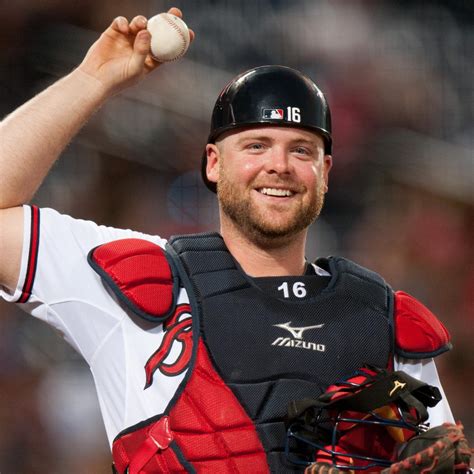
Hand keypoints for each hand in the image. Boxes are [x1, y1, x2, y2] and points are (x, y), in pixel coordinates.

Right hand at [78, 7, 194, 93]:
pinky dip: (123, 22)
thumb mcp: (134, 68)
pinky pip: (121, 22)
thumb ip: (143, 51)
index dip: (180, 40)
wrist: (95, 79)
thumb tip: (148, 31)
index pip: (168, 48)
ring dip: (142, 21)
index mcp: (150, 60)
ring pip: (140, 24)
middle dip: (167, 21)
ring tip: (141, 24)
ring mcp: (128, 39)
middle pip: (157, 32)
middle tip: (175, 12)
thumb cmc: (118, 79)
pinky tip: (124, 27)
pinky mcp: (114, 33)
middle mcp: (141, 48)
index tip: (190, 32)